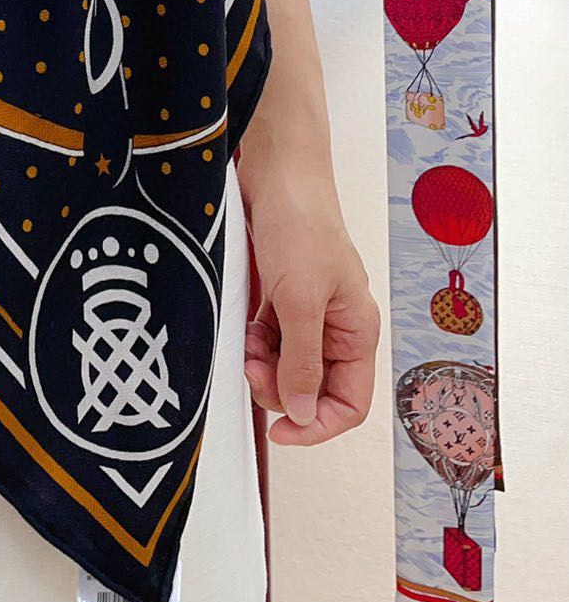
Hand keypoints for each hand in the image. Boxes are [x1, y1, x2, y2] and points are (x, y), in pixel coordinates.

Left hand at [235, 125, 379, 446]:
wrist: (277, 171)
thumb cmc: (301, 224)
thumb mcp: (302, 299)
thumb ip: (303, 360)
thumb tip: (304, 414)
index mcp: (357, 331)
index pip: (350, 403)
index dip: (318, 425)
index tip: (279, 430)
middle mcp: (336, 326)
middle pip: (313, 388)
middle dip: (282, 390)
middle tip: (253, 371)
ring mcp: (306, 312)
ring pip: (286, 366)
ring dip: (263, 367)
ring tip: (246, 346)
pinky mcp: (280, 296)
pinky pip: (268, 340)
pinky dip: (254, 343)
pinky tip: (243, 331)